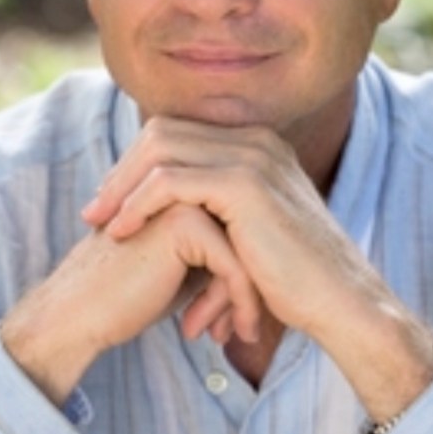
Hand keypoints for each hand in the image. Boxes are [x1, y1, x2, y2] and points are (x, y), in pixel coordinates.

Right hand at [0, 202, 260, 405]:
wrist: (79, 314)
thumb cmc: (131, 294)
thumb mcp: (186, 268)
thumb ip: (220, 251)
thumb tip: (268, 267)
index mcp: (189, 190)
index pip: (243, 229)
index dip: (245, 276)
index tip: (239, 316)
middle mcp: (189, 187)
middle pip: (248, 238)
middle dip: (247, 288)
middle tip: (241, 330)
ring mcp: (186, 199)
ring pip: (246, 252)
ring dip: (241, 301)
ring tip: (231, 336)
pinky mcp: (183, 224)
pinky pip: (233, 267)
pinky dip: (236, 305)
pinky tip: (216, 336)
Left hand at [82, 116, 351, 333]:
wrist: (338, 301)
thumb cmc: (292, 277)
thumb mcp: (249, 230)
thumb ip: (214, 209)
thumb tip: (170, 215)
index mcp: (256, 144)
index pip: (178, 132)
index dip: (137, 164)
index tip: (113, 201)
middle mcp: (255, 139)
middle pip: (163, 132)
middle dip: (122, 170)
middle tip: (95, 211)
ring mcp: (252, 156)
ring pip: (160, 149)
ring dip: (122, 187)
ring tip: (99, 224)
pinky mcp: (244, 185)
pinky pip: (170, 181)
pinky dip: (137, 203)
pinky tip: (122, 230)